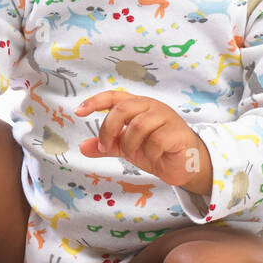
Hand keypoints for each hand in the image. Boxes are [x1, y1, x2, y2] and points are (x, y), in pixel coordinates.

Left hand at [75, 91, 208, 187]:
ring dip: (129, 144)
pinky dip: (149, 153)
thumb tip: (83, 147)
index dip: (95, 101)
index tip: (79, 112)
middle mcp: (151, 107)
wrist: (183, 166)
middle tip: (105, 146)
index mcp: (137, 106)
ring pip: (138, 125)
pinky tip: (153, 156)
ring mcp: (166, 117)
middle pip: (122, 109)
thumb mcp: (126, 147)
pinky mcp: (178, 132)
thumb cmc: (156, 150)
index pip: (114, 96)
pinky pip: (156, 141)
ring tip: (133, 154)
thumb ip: (107, 146)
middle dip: (108, 129)